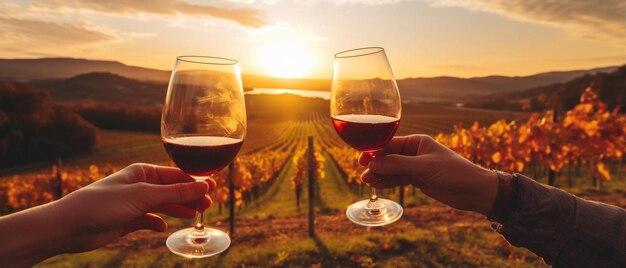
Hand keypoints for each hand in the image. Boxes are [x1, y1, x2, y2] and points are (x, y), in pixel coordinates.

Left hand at [56, 163, 214, 251]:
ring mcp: (133, 203)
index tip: (213, 187)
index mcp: (142, 172)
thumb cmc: (104, 203)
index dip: (195, 181)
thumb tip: (203, 186)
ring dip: (178, 209)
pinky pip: (149, 220)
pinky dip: (157, 223)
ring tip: (195, 215)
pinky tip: (163, 228)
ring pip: (163, 205)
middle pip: (172, 190)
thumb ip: (176, 192)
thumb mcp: (144, 196)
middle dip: (190, 196)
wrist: (72, 225)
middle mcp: (139, 186)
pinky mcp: (127, 220)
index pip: (176, 175)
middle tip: (208, 204)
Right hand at [359, 135, 497, 214]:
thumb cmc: (454, 172)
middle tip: (362, 172)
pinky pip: (398, 179)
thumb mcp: (424, 167)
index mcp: (417, 142)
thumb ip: (397, 165)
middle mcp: (415, 152)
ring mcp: (416, 166)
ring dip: (379, 174)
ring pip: (392, 169)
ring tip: (366, 181)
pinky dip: (387, 182)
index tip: (361, 158)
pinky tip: (377, 185)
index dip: (374, 150)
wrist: (474, 191)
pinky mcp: (418, 179)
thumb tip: (373, 164)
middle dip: (375, 164)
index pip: (390, 143)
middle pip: (388, 156)